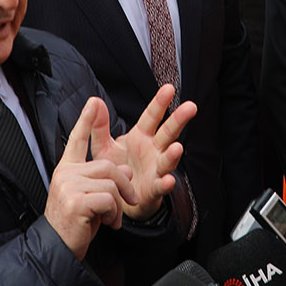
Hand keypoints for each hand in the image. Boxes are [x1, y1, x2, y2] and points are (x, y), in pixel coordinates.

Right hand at [45, 98, 136, 258]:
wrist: (58, 249)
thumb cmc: (76, 224)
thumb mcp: (90, 197)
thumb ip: (103, 179)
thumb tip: (125, 168)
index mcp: (66, 169)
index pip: (77, 141)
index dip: (86, 122)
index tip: (93, 102)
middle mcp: (65, 174)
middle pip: (109, 166)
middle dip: (124, 185)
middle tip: (129, 203)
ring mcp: (68, 187)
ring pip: (111, 184)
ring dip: (119, 205)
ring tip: (112, 219)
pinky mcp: (76, 202)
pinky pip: (109, 199)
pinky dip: (114, 214)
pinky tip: (107, 225)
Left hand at [95, 83, 193, 220]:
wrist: (118, 198)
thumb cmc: (115, 168)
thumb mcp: (103, 146)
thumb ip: (99, 126)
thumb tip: (94, 101)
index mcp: (142, 136)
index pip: (152, 116)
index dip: (160, 103)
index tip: (169, 88)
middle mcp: (153, 150)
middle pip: (168, 132)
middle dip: (179, 120)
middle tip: (191, 107)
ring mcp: (156, 168)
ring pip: (169, 158)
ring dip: (174, 154)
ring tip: (178, 148)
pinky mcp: (154, 188)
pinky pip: (161, 185)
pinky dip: (166, 183)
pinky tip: (168, 180)